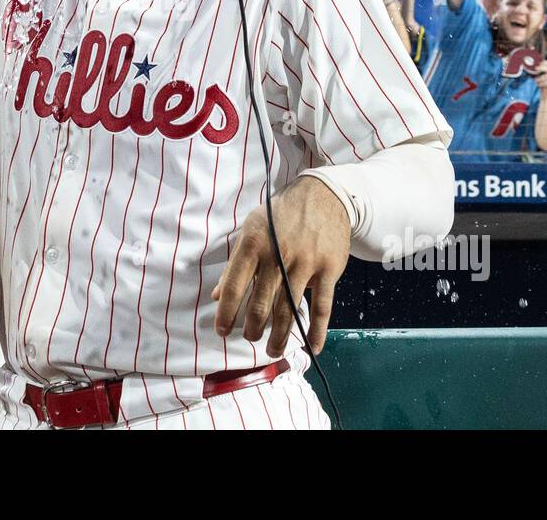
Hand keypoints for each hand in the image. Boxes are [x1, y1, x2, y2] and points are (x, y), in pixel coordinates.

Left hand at [212, 177, 349, 356]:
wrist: (323, 196)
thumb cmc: (281, 215)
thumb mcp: (252, 228)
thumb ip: (235, 263)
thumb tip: (217, 295)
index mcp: (254, 243)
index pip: (235, 286)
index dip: (226, 313)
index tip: (222, 331)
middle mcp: (278, 255)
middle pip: (262, 304)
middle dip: (253, 328)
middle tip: (250, 338)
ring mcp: (305, 263)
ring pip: (289, 309)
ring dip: (280, 336)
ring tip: (272, 350)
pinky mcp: (328, 269)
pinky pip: (322, 307)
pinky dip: (317, 330)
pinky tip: (311, 346)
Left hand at [530, 59, 546, 93]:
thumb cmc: (542, 83)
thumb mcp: (539, 76)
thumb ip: (537, 71)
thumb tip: (529, 66)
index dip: (545, 62)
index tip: (539, 62)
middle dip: (542, 67)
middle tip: (535, 68)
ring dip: (540, 78)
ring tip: (536, 80)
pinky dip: (542, 83)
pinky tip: (539, 84)